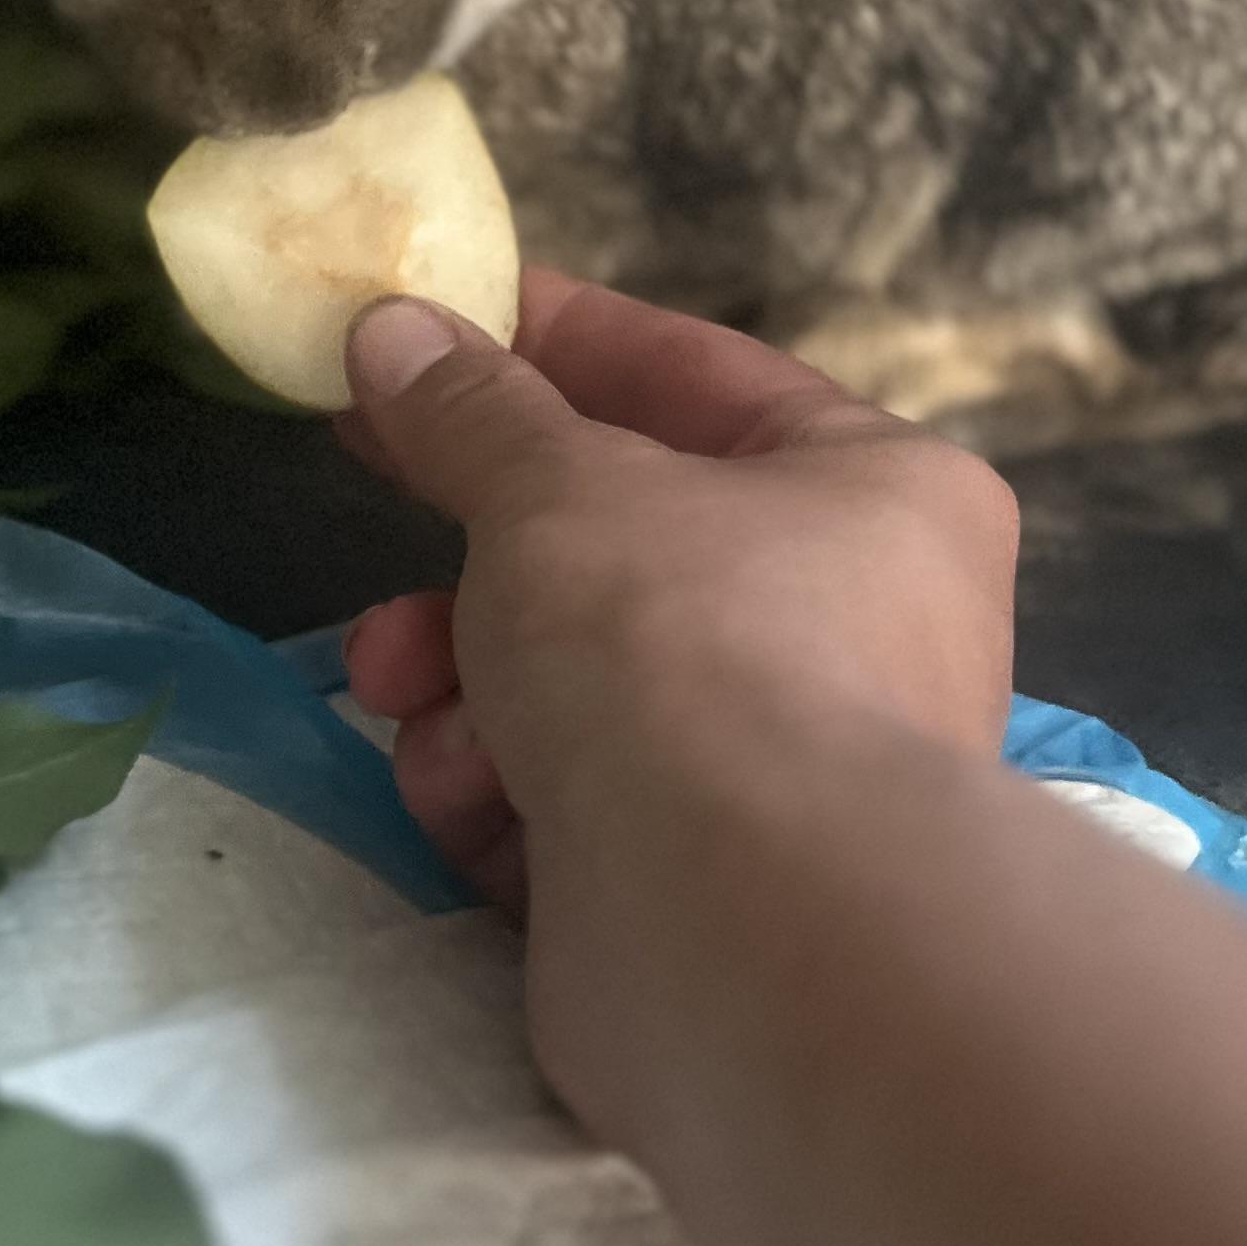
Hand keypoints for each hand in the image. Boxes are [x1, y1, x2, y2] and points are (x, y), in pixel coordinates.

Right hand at [338, 270, 1016, 936]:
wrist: (744, 926)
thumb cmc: (684, 647)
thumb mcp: (553, 489)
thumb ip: (469, 410)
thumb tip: (395, 329)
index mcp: (879, 491)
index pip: (699, 379)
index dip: (556, 341)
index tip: (435, 319)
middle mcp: (860, 626)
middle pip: (622, 546)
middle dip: (477, 544)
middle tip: (367, 477)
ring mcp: (786, 769)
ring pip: (576, 681)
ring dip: (468, 679)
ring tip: (404, 689)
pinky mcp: (706, 889)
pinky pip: (573, 802)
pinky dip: (504, 794)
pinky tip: (472, 801)